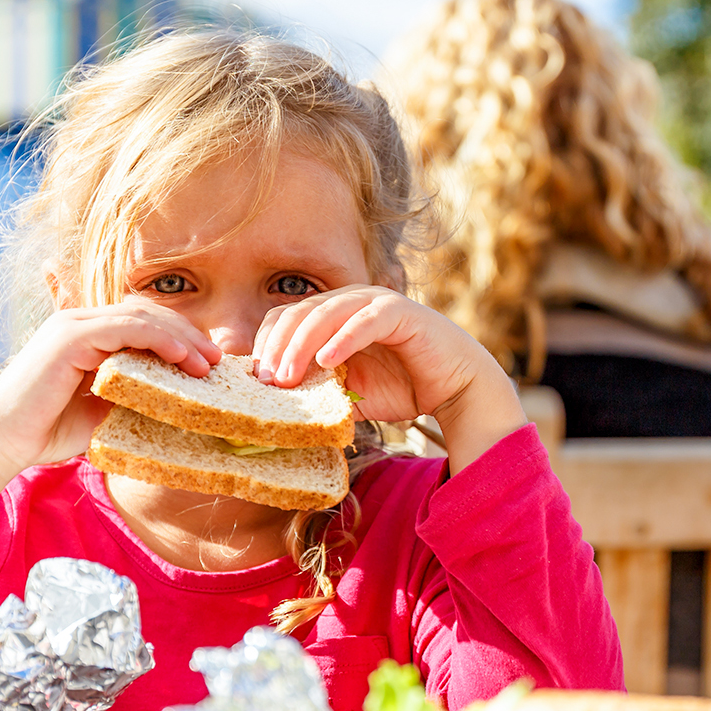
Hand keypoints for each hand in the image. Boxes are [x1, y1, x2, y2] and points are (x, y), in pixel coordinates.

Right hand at [0, 302, 219, 575]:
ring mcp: (73, 326)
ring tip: (207, 362)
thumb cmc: (49, 431)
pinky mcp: (70, 337)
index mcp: (87, 335)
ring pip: (142, 317)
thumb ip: (134, 397)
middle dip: (188, 333)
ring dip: (181, 337)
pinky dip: (159, 339)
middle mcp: (79, 322)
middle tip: (218, 360)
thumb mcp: (104, 411)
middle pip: (148, 313)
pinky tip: (183, 356)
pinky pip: (126, 328)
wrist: (2, 443)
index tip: (210, 362)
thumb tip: (180, 405)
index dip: (180, 336)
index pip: (144, 321)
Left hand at [252, 284, 525, 472]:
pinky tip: (327, 360)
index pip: (284, 319)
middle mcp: (349, 302)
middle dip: (277, 347)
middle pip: (298, 313)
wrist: (455, 388)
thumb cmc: (401, 387)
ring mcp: (375, 302)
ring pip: (326, 314)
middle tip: (266, 381)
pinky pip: (366, 321)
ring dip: (302, 345)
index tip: (255, 380)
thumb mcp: (347, 394)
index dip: (265, 346)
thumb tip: (274, 409)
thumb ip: (316, 391)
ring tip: (287, 377)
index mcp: (330, 316)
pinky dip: (344, 339)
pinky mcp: (401, 312)